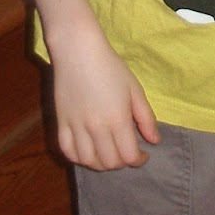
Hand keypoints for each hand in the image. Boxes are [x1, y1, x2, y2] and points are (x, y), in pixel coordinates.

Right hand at [48, 18, 159, 169]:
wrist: (78, 51)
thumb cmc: (110, 67)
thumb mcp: (135, 89)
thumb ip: (146, 118)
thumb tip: (154, 141)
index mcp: (118, 119)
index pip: (128, 156)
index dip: (138, 160)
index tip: (143, 154)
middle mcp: (96, 128)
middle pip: (110, 162)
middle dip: (122, 162)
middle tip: (126, 152)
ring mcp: (76, 126)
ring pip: (88, 161)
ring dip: (101, 163)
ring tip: (108, 154)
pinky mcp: (60, 122)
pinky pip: (67, 151)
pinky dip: (78, 158)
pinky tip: (87, 152)